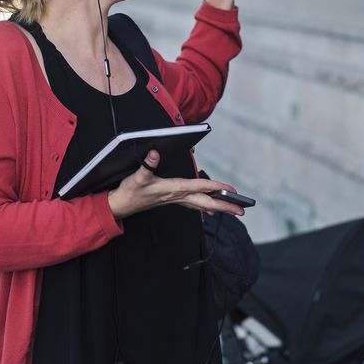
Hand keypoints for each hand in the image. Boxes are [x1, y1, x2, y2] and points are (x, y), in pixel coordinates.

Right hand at [107, 150, 246, 218]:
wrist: (121, 205)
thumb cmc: (130, 191)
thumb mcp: (137, 176)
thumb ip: (147, 165)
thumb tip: (154, 153)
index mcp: (173, 189)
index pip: (199, 188)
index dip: (216, 187)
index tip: (231, 190)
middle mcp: (178, 196)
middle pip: (207, 202)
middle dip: (225, 205)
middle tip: (242, 209)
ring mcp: (176, 200)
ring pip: (203, 205)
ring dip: (218, 207)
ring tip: (234, 210)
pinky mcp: (173, 200)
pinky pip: (194, 205)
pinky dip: (205, 207)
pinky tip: (211, 210)